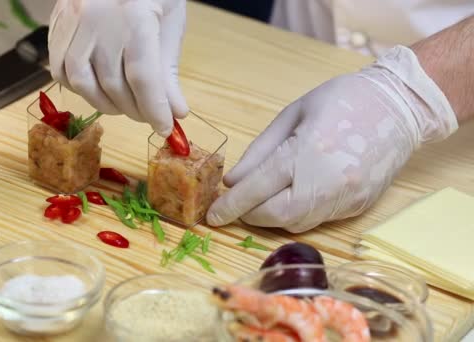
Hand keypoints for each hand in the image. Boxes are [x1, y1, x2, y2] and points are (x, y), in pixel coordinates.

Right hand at [48, 0, 188, 136]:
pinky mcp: (57, 22)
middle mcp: (99, 18)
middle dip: (136, 110)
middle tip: (148, 115)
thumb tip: (175, 112)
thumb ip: (168, 70)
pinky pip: (60, 68)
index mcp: (136, 15)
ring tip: (124, 105)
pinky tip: (97, 88)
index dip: (154, 108)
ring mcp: (73, 19)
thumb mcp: (170, 23)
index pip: (143, 76)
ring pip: (83, 82)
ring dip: (106, 104)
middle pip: (114, 84)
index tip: (165, 127)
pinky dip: (79, 87)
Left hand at [206, 46, 457, 232]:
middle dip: (249, 214)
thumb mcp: (293, 114)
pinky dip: (297, 214)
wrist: (400, 105)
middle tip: (237, 204)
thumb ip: (260, 151)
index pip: (257, 188)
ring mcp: (346, 198)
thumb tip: (233, 181)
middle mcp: (328, 181)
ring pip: (296, 223)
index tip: (212, 216)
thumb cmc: (342, 100)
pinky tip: (292, 197)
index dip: (230, 205)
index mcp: (307, 151)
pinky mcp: (359, 206)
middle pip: (275, 215)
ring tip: (262, 199)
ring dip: (272, 217)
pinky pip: (318, 220)